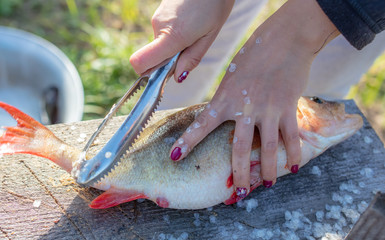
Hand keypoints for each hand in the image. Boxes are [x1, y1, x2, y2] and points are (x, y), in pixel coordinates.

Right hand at [130, 0, 233, 81]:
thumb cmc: (215, 4)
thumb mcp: (209, 36)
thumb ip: (192, 58)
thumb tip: (177, 77)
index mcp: (172, 36)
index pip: (140, 62)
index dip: (147, 74)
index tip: (164, 75)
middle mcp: (159, 26)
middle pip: (154, 56)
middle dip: (170, 59)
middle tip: (192, 48)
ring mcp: (157, 16)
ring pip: (160, 43)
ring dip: (175, 45)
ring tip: (196, 31)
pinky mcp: (160, 11)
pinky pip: (163, 31)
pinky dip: (174, 33)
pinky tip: (191, 23)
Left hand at [169, 0, 338, 200]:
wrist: (284, 40)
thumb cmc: (254, 56)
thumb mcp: (232, 77)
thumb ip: (228, 99)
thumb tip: (222, 116)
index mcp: (226, 99)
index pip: (203, 124)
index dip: (188, 142)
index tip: (175, 157)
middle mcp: (245, 108)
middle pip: (239, 149)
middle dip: (238, 174)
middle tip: (235, 194)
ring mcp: (268, 109)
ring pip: (268, 148)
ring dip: (269, 170)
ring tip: (267, 185)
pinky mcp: (288, 107)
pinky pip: (291, 136)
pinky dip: (294, 152)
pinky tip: (294, 166)